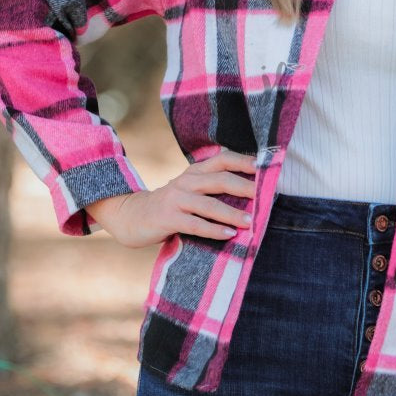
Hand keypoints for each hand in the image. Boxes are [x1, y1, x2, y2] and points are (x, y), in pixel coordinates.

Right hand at [86, 147, 258, 248]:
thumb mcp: (189, 190)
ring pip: (209, 204)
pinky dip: (213, 229)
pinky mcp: (168, 218)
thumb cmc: (170, 206)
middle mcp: (186, 181)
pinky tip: (228, 235)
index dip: (244, 162)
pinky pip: (195, 224)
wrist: (130, 216)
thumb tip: (251, 195)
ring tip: (250, 222)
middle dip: (245, 188)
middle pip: (220, 179)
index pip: (222, 160)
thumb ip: (212, 188)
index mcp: (195, 172)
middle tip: (265, 197)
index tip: (265, 167)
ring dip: (232, 213)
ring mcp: (176, 199)